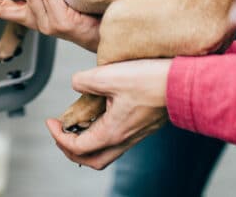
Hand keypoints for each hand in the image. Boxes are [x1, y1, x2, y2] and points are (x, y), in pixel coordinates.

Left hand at [46, 59, 170, 169]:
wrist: (184, 83)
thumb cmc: (152, 81)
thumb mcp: (109, 74)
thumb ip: (85, 80)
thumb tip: (76, 84)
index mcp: (113, 132)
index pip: (77, 146)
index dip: (58, 135)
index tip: (51, 122)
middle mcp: (124, 139)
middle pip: (91, 160)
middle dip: (71, 149)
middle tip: (61, 132)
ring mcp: (135, 135)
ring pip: (106, 152)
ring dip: (87, 144)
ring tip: (78, 126)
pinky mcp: (143, 127)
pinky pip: (117, 141)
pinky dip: (102, 135)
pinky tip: (100, 116)